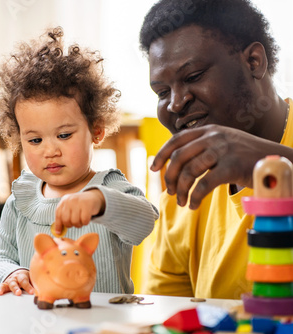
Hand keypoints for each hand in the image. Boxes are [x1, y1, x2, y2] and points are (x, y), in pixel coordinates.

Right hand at [0, 269, 33, 295]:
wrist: (18, 273)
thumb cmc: (27, 279)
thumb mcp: (32, 279)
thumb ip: (36, 285)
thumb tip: (42, 293)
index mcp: (23, 276)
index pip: (25, 281)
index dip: (28, 287)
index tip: (32, 292)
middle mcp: (15, 278)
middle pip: (15, 283)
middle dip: (16, 288)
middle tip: (18, 293)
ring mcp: (8, 282)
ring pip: (6, 285)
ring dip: (4, 289)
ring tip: (1, 293)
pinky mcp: (4, 285)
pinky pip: (0, 287)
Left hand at [53, 189, 104, 234]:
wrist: (93, 196)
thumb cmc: (79, 205)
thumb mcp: (69, 207)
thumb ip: (63, 216)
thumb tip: (58, 232)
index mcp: (64, 200)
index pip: (58, 215)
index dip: (58, 225)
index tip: (59, 232)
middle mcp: (70, 200)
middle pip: (66, 220)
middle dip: (70, 225)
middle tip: (74, 223)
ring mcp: (78, 202)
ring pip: (75, 221)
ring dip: (78, 224)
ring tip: (80, 220)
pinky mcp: (87, 206)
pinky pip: (84, 220)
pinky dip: (85, 223)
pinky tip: (86, 219)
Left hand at [151, 124, 292, 209]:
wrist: (276, 159)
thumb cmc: (246, 156)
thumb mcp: (223, 143)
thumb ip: (202, 147)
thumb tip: (176, 161)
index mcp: (209, 130)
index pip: (176, 140)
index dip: (162, 154)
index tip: (154, 169)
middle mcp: (214, 137)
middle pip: (179, 157)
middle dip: (170, 177)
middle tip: (170, 191)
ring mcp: (223, 150)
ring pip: (190, 172)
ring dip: (182, 190)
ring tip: (182, 201)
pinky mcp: (232, 166)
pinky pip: (205, 185)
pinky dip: (195, 197)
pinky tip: (194, 205)